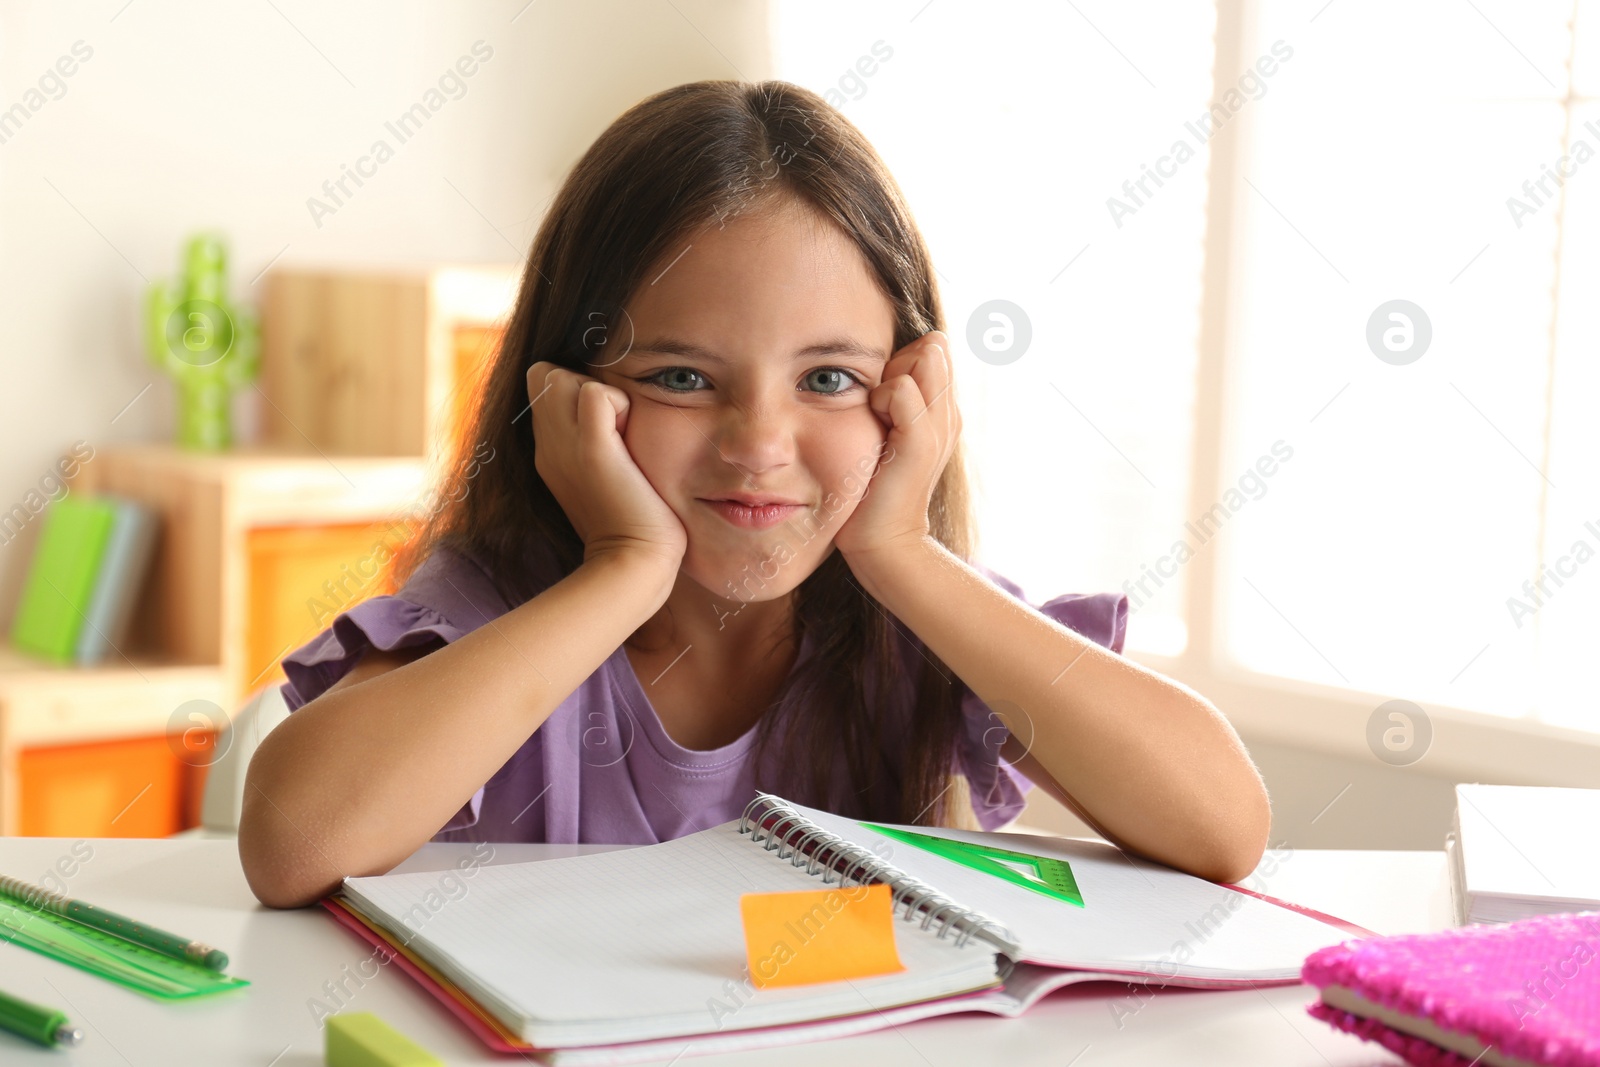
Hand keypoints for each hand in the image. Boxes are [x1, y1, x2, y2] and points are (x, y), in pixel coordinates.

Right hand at [526, 361, 687, 570]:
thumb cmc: (632, 520)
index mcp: (548, 451)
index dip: (572, 390)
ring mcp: (564, 447)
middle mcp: (548, 446)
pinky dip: (619, 403)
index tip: (604, 426)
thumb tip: (609, 404)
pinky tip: (629, 438)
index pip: (542, 384)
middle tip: (613, 428)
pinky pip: (596, 393)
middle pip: (546, 374)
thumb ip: (597, 438)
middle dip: (581, 385)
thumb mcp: (602, 472)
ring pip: (563, 376)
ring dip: (601, 393)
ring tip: (621, 434)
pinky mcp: (593, 451)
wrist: (634, 561)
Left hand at [833, 330, 960, 566]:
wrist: (882, 538)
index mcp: (944, 410)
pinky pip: (902, 388)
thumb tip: (877, 365)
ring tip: (879, 417)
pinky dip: (881, 398)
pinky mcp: (921, 440)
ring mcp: (940, 426)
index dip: (905, 360)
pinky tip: (874, 426)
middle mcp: (949, 414)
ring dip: (891, 378)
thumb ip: (890, 398)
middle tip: (881, 408)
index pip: (933, 347)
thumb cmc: (872, 487)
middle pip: (932, 346)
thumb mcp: (885, 433)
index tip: (885, 400)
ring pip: (924, 357)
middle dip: (899, 364)